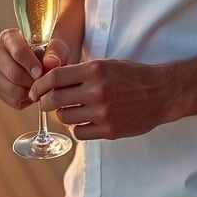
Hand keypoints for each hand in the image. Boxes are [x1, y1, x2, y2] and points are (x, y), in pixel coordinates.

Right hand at [0, 28, 68, 110]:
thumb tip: (51, 62)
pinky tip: (33, 92)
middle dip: (31, 81)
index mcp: (8, 37)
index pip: (18, 52)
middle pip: (13, 73)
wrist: (44, 62)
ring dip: (29, 92)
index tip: (41, 72)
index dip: (31, 64)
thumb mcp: (56, 46)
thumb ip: (55, 52)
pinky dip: (26, 100)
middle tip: (44, 82)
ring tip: (40, 86)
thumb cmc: (49, 51)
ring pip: (11, 88)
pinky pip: (12, 100)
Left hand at [31, 58, 169, 140]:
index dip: (40, 85)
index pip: (55, 77)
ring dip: (62, 115)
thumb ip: (81, 72)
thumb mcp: (106, 64)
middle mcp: (97, 91)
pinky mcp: (109, 130)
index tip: (35, 90)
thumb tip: (52, 79)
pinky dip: (77, 128)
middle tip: (43, 103)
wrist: (161, 93)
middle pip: (54, 99)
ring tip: (69, 110)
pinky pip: (79, 133)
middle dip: (44, 102)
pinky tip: (83, 121)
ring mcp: (103, 113)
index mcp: (95, 70)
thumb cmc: (132, 76)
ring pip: (65, 118)